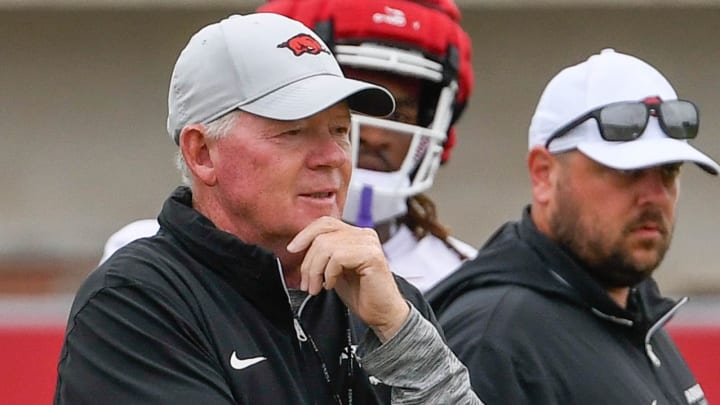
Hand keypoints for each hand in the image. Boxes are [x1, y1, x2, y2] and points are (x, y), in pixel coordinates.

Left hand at [287, 216, 409, 341]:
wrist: (382, 314)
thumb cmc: (361, 294)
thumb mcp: (334, 269)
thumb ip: (323, 254)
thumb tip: (298, 246)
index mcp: (356, 234)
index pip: (325, 223)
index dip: (305, 234)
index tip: (292, 250)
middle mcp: (364, 234)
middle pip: (322, 235)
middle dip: (308, 262)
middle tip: (307, 283)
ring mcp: (369, 243)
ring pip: (326, 246)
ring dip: (316, 270)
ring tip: (317, 287)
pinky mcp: (371, 255)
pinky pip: (337, 257)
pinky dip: (329, 273)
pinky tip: (332, 285)